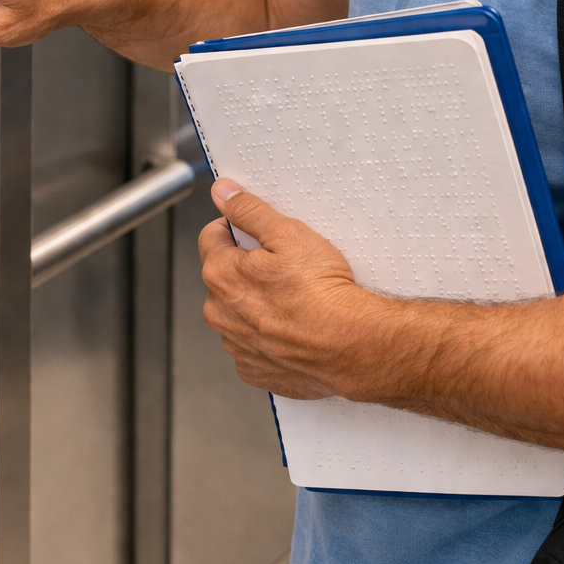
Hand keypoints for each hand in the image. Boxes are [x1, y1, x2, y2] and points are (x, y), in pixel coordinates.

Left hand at [199, 178, 368, 398]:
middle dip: (246, 269)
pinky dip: (268, 336)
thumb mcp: (288, 233)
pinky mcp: (254, 370)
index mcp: (221, 275)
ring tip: (292, 300)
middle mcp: (219, 313)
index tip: (255, 233)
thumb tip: (223, 193)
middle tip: (283, 267)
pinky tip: (293, 327)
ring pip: (238, 313)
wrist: (352, 346)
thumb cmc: (323, 292)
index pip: (211, 237)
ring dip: (256, 304)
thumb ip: (249, 210)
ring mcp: (236, 345)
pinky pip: (253, 345)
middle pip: (224, 277)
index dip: (234, 229)